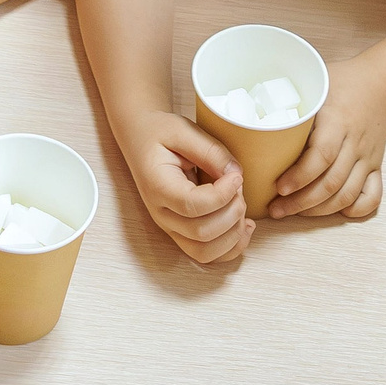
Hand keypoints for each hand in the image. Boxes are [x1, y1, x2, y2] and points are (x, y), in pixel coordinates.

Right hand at [114, 108, 249, 266]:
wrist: (141, 139)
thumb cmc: (160, 133)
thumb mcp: (182, 130)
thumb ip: (210, 151)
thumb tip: (236, 173)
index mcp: (158, 186)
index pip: (192, 206)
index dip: (222, 195)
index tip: (237, 176)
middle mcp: (161, 214)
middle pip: (202, 232)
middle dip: (231, 212)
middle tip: (238, 185)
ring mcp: (170, 227)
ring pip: (204, 252)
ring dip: (233, 234)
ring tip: (241, 205)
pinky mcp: (181, 232)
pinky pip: (206, 254)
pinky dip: (231, 247)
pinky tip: (244, 226)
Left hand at [266, 77, 385, 220]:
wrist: (380, 84)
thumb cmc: (341, 83)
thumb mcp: (314, 88)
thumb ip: (291, 106)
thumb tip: (251, 119)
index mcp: (337, 121)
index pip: (321, 156)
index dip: (300, 176)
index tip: (278, 187)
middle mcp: (354, 143)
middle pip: (331, 183)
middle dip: (301, 202)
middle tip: (276, 209)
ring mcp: (367, 158)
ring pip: (347, 195)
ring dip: (319, 210)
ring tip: (295, 212)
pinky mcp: (376, 167)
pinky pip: (372, 196)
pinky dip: (354, 210)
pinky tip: (333, 211)